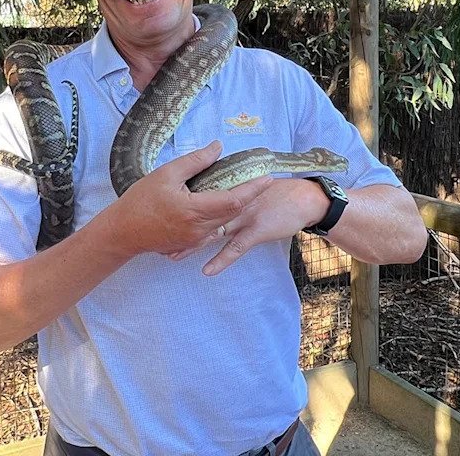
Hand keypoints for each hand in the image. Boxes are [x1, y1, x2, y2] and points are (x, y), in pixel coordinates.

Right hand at [106, 141, 273, 256]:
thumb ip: (195, 161)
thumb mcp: (166, 173)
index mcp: (196, 209)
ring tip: (243, 189)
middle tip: (260, 180)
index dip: (254, 188)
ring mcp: (195, 239)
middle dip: (250, 196)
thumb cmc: (141, 200)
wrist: (122, 231)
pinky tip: (218, 205)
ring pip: (224, 222)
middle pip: (234, 212)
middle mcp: (200, 228)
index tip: (268, 177)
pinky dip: (220, 217)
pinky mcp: (189, 244)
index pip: (235, 199)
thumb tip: (218, 147)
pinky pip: (212, 230)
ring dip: (235, 207)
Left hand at [169, 178, 326, 275]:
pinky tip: (206, 271)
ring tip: (172, 256)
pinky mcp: (255, 231)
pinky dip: (220, 260)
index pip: (199, 195)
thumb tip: (213, 197)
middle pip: (199, 215)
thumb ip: (231, 192)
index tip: (158, 212)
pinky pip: (234, 248)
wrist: (303, 199)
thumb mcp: (250, 189)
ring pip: (212, 232)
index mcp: (229, 189)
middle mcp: (232, 203)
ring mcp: (242, 217)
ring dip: (192, 245)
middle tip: (156, 237)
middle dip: (178, 227)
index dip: (179, 205)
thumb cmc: (275, 195)